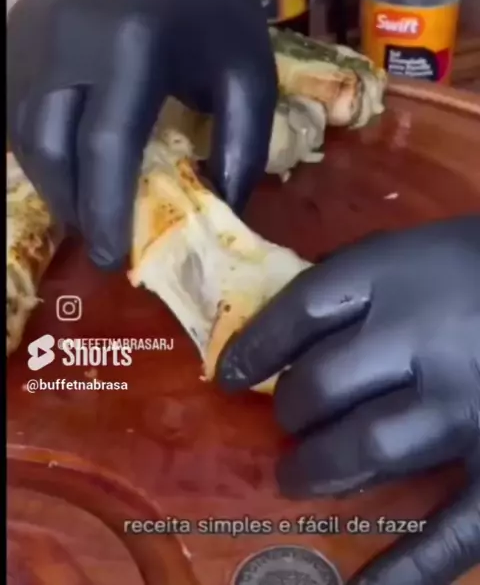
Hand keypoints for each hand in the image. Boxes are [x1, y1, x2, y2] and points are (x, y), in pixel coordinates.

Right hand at [7, 0, 276, 266]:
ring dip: (51, 178)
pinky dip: (37, 143)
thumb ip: (239, 151)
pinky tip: (67, 161)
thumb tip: (215, 215)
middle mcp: (68, 38)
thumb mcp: (250, 81)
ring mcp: (33, 29)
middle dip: (72, 202)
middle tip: (100, 234)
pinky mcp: (18, 27)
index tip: (114, 257)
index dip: (106, 209)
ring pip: (23, 129)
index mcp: (132, 47)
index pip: (104, 146)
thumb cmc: (220, 14)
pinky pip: (15, 103)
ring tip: (85, 204)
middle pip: (50, 145)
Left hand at [216, 215, 479, 584]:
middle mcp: (422, 340)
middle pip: (321, 385)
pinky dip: (405, 569)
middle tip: (287, 422)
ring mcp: (464, 408)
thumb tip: (290, 334)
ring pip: (365, 449)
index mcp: (396, 274)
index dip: (256, 347)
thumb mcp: (418, 249)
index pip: (299, 312)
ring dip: (319, 469)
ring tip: (296, 477)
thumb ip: (361, 281)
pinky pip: (451, 530)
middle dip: (291, 411)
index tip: (230, 374)